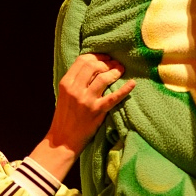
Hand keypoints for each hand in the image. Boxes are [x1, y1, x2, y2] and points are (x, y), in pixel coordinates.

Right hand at [32, 53, 134, 180]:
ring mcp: (86, 100)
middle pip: (93, 65)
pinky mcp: (97, 112)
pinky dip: (124, 90)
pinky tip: (132, 84)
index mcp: (66, 83)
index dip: (97, 56)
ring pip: (103, 78)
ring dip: (115, 71)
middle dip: (107, 62)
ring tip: (121, 70)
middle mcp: (75, 89)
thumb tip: (93, 67)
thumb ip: (75, 81)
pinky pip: (113, 97)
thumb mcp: (64, 94)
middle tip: (115, 64)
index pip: (82, 60)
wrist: (63, 140)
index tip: (105, 58)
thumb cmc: (65, 116)